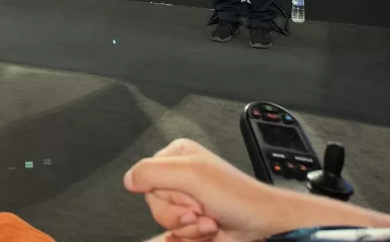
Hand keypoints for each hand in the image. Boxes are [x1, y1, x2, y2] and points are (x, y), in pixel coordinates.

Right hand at [124, 139, 283, 241]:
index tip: (186, 194)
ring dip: (188, 228)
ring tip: (208, 221)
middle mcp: (179, 176)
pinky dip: (193, 237)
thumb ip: (153, 172)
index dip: (166, 193)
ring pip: (166, 222)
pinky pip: (177, 234)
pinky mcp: (193, 221)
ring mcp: (186, 200)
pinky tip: (210, 229)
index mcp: (177, 156)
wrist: (261, 223)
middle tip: (199, 209)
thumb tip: (128, 178)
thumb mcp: (191, 175)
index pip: (146, 177)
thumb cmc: (237, 196)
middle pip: (155, 202)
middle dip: (178, 213)